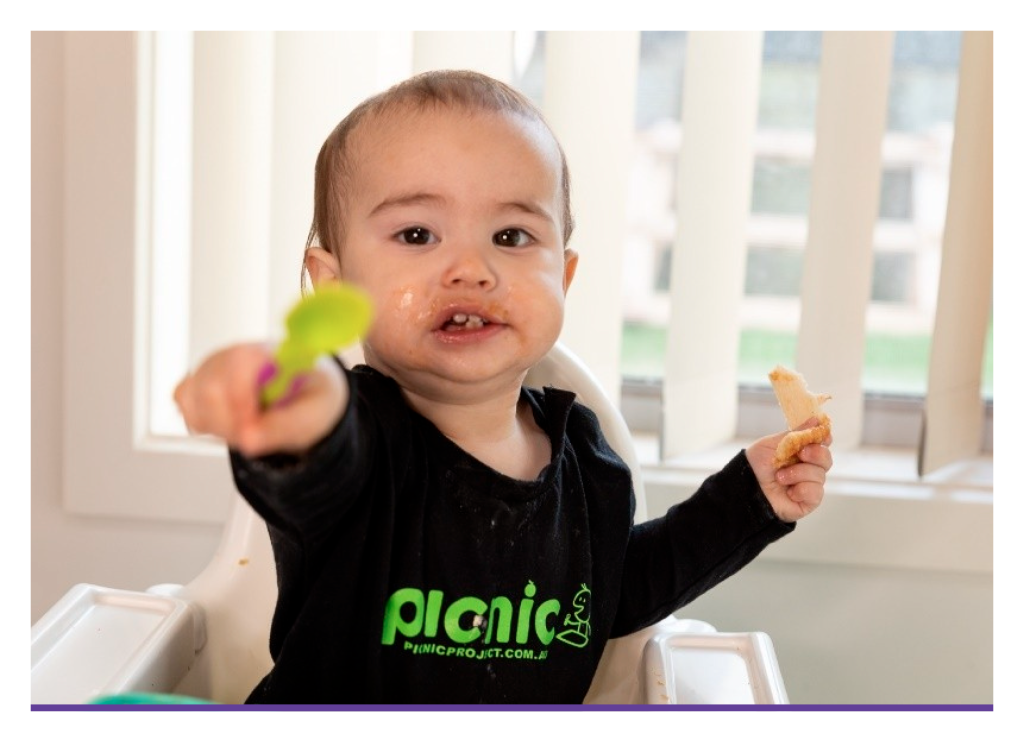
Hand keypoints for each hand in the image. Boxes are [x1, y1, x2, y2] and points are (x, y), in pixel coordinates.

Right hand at [173, 343, 347, 457]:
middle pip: (209, 389)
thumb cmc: (311, 399)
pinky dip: (204, 422)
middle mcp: (235, 352)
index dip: (239, 401)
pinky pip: (185, 405)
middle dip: (231, 423)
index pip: (239, 363)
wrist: (307, 394)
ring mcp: (212, 365)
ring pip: (192, 399)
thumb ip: (283, 427)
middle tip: (257, 433)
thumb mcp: (312, 416)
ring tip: (249, 425)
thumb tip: (248, 441)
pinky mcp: (198, 381)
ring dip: (219, 426)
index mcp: (270, 351)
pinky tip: (230, 421)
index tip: (250, 431)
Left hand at [745, 418, 831, 521]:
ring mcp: (809, 484)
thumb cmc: (756, 465)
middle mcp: (807, 467)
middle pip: (826, 458)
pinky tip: (789, 492)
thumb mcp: (772, 444)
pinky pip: (816, 493)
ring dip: (798, 474)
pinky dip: (802, 490)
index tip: (822, 435)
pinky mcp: (808, 501)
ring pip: (820, 475)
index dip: (824, 438)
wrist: (745, 487)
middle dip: (816, 454)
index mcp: (800, 451)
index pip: (822, 443)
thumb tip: (816, 420)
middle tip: (801, 454)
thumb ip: (795, 433)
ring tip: (779, 477)